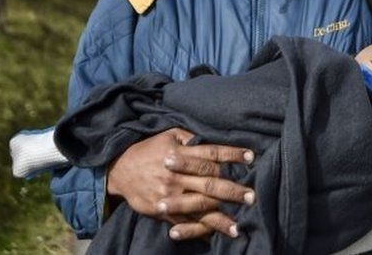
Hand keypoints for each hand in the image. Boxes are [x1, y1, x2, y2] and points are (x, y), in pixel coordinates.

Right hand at [106, 128, 254, 240]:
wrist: (120, 170)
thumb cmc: (149, 149)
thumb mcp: (169, 135)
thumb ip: (191, 138)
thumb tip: (213, 138)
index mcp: (181, 155)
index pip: (212, 153)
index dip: (232, 154)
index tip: (252, 156)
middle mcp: (177, 176)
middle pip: (210, 182)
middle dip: (232, 191)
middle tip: (251, 196)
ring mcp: (170, 196)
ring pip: (199, 207)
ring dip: (220, 217)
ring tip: (239, 225)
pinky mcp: (163, 211)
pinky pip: (184, 222)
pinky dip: (199, 230)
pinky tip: (214, 236)